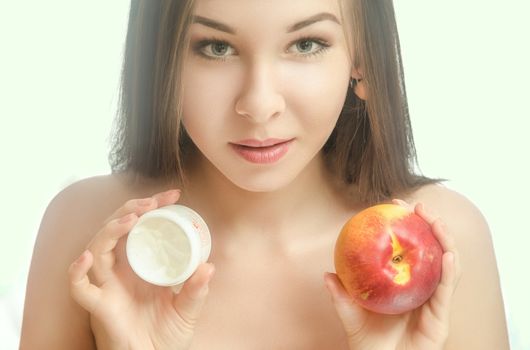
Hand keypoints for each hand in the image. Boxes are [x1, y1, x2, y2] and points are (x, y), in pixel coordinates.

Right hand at [68, 189, 214, 349]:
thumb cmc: (167, 333)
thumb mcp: (188, 308)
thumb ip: (196, 290)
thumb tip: (209, 267)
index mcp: (141, 265)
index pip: (140, 226)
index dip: (152, 208)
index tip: (172, 195)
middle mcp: (121, 270)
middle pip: (115, 229)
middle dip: (131, 209)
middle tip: (153, 202)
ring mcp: (108, 286)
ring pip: (97, 248)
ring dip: (110, 229)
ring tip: (132, 218)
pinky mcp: (98, 305)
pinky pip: (79, 287)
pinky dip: (77, 272)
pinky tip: (86, 257)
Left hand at [324, 200, 460, 349]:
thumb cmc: (368, 342)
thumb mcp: (350, 314)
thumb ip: (340, 295)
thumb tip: (326, 274)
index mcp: (404, 282)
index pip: (408, 247)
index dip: (406, 224)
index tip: (395, 205)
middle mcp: (422, 287)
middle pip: (432, 249)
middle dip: (430, 225)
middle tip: (419, 207)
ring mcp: (433, 300)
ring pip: (447, 264)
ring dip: (445, 240)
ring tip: (436, 222)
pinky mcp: (441, 317)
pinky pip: (448, 290)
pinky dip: (450, 271)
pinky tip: (447, 255)